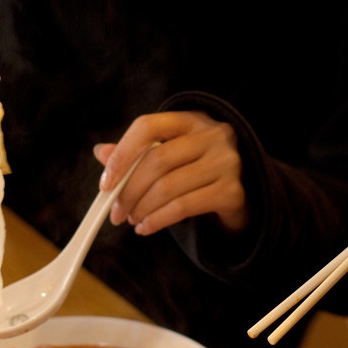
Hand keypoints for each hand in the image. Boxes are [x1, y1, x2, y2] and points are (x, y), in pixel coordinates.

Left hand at [95, 110, 247, 235]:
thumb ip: (138, 153)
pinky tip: (147, 227)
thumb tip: (101, 152)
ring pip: (168, 187)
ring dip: (142, 208)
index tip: (105, 183)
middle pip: (156, 160)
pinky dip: (158, 220)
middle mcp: (213, 135)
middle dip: (129, 191)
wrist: (246, 193)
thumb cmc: (199, 170)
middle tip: (117, 212)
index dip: (122, 153)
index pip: (148, 126)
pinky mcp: (232, 191)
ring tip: (133, 220)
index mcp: (191, 120)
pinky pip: (183, 207)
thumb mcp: (171, 155)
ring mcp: (226, 162)